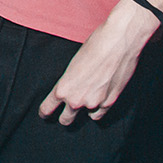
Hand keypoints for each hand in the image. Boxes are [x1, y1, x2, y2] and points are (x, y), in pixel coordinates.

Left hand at [39, 0, 159, 125]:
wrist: (118, 43)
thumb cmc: (94, 46)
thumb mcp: (73, 63)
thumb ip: (70, 80)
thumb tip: (72, 87)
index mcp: (63, 88)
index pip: (48, 107)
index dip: (45, 112)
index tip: (44, 114)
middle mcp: (76, 99)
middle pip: (66, 119)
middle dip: (64, 118)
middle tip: (65, 116)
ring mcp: (94, 103)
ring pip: (86, 117)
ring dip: (85, 110)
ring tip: (87, 101)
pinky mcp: (110, 103)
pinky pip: (99, 114)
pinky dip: (98, 109)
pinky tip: (98, 103)